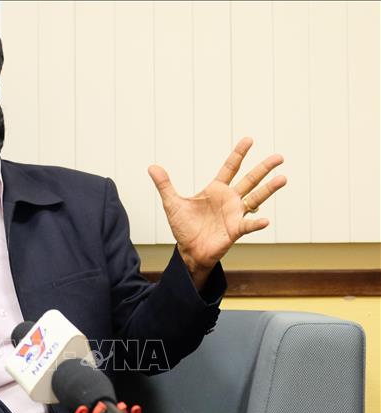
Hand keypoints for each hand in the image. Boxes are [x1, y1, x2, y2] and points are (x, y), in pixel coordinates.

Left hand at [148, 137, 286, 287]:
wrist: (189, 250)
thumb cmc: (184, 227)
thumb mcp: (172, 204)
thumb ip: (164, 185)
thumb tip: (151, 167)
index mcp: (215, 189)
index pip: (230, 168)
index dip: (239, 154)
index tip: (249, 139)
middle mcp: (229, 199)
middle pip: (250, 180)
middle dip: (264, 168)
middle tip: (279, 157)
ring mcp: (234, 214)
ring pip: (256, 198)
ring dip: (269, 189)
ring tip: (283, 178)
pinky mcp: (235, 230)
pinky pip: (248, 225)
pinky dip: (256, 223)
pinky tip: (265, 220)